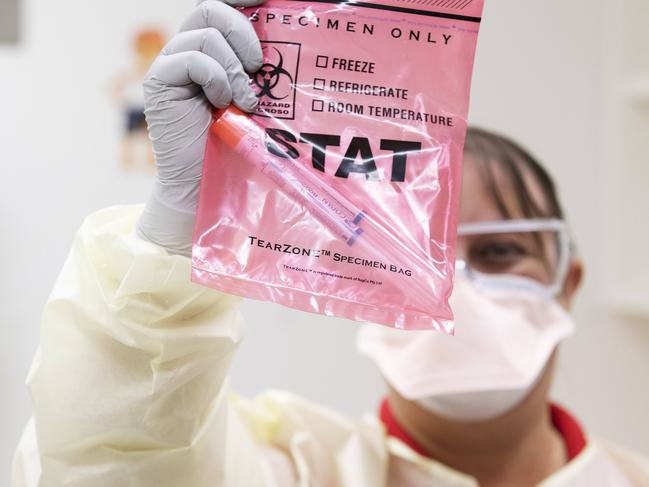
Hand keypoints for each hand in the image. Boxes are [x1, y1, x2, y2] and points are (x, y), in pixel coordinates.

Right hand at [136, 0, 263, 255]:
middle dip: (240, 31)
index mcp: (207, 54)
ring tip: (241, 99)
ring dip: (231, 66)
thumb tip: (285, 52)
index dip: (240, 5)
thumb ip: (255, 74)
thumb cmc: (231, 146)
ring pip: (203, 33)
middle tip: (256, 66)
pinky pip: (192, 58)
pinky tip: (222, 102)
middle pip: (208, 9)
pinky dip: (215, 77)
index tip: (262, 2)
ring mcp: (169, 66)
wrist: (203, 182)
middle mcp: (184, 53)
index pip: (218, 12)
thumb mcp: (251, 103)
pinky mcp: (159, 82)